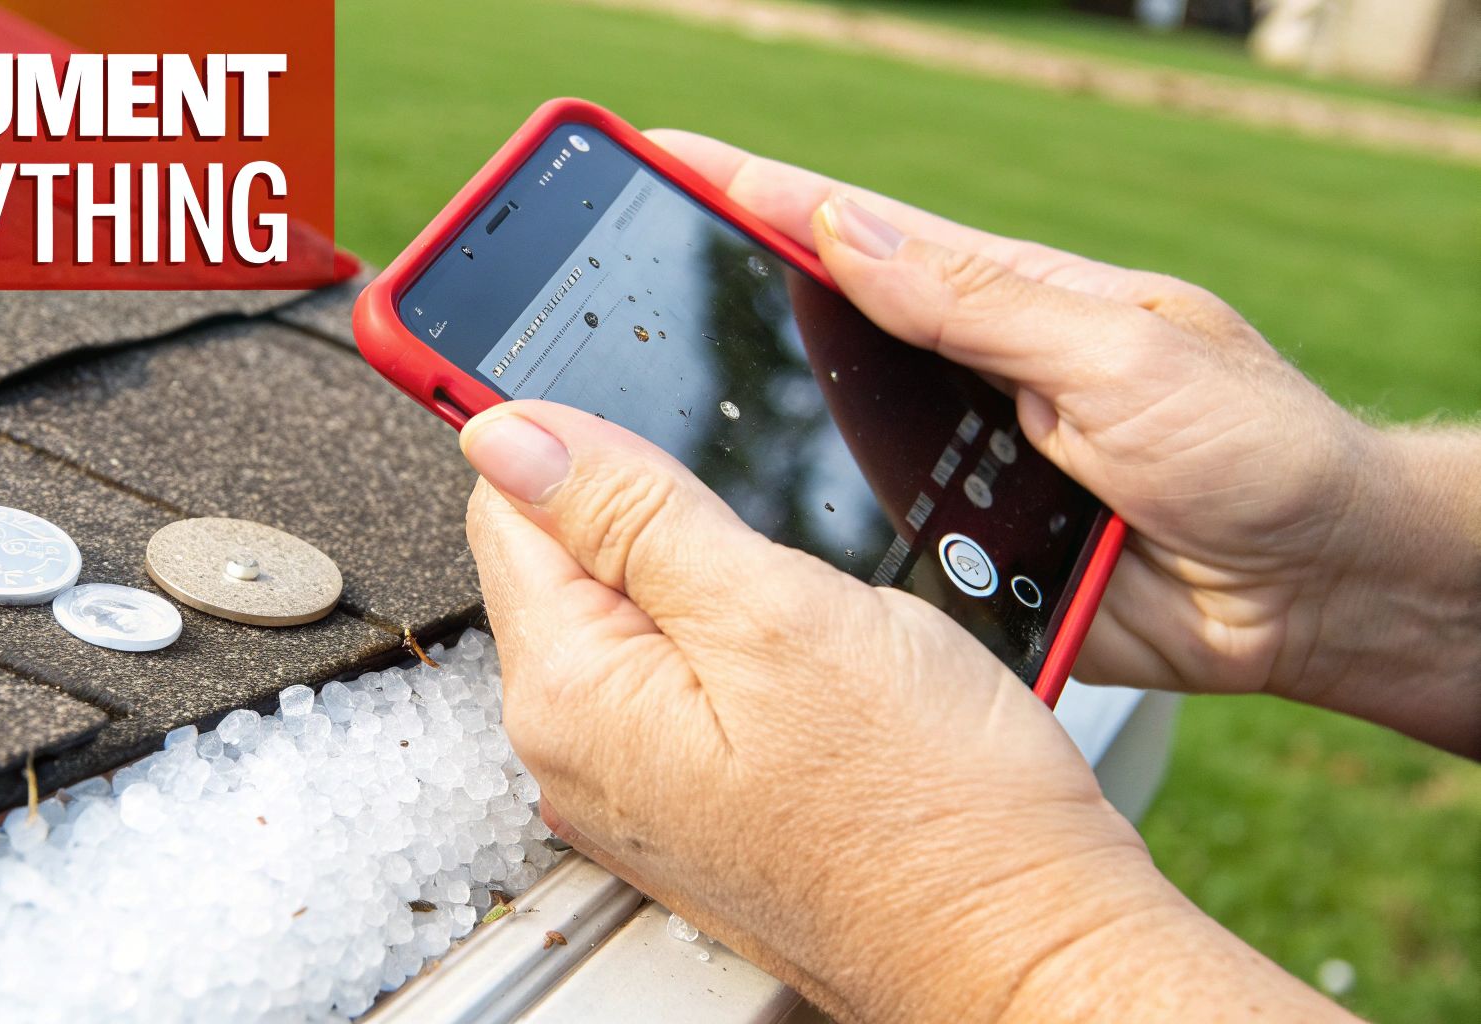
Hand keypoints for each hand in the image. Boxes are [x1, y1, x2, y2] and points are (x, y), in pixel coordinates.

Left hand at [460, 403, 1345, 1021]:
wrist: (1021, 945)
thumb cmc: (931, 808)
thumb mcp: (774, 610)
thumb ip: (627, 511)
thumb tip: (505, 433)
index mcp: (571, 695)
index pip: (506, 506)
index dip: (567, 433)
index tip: (627, 391)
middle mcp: (577, 754)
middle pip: (563, 564)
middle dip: (645, 510)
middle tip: (758, 518)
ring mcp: (635, 787)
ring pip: (629, 620)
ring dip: (695, 574)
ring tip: (794, 595)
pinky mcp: (695, 800)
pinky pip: (675, 682)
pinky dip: (725, 640)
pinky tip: (799, 651)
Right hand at [645, 130, 1480, 754]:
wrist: (1312, 596)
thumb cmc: (1257, 450)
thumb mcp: (1124, 356)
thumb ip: (987, 303)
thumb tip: (849, 233)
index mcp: (1004, 300)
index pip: (854, 231)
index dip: (754, 193)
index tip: (662, 159)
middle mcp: (964, 376)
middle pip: (815, 332)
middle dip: (715, 301)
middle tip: (611, 277)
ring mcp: (954, 468)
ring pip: (822, 440)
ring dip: (744, 426)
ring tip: (635, 402)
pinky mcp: (956, 558)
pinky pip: (860, 541)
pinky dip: (801, 534)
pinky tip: (732, 533)